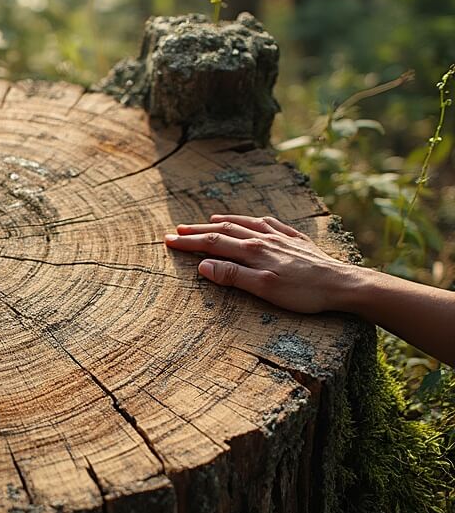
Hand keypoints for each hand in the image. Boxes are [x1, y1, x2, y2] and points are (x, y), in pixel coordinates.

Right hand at [163, 214, 356, 313]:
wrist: (344, 284)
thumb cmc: (305, 292)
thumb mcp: (265, 289)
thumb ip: (233, 276)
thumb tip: (203, 265)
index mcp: (253, 252)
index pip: (213, 244)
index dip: (189, 242)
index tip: (168, 240)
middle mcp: (264, 239)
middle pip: (225, 231)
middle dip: (199, 230)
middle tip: (177, 230)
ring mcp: (281, 237)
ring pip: (246, 224)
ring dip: (224, 222)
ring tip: (209, 220)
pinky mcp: (296, 240)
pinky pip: (270, 223)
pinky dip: (254, 220)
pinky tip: (253, 220)